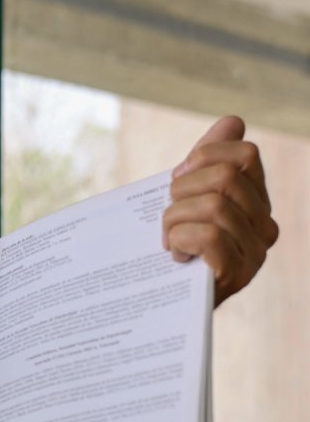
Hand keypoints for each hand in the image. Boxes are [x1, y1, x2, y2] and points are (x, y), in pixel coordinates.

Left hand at [162, 115, 278, 306]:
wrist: (157, 299)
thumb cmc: (171, 243)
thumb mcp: (186, 197)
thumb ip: (208, 160)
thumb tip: (233, 121)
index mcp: (257, 202)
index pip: (245, 154)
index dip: (203, 158)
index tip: (177, 180)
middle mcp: (265, 226)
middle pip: (226, 178)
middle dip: (182, 191)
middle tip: (168, 215)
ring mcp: (255, 253)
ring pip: (214, 206)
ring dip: (174, 219)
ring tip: (168, 239)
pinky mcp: (237, 274)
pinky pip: (208, 235)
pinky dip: (180, 239)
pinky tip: (175, 255)